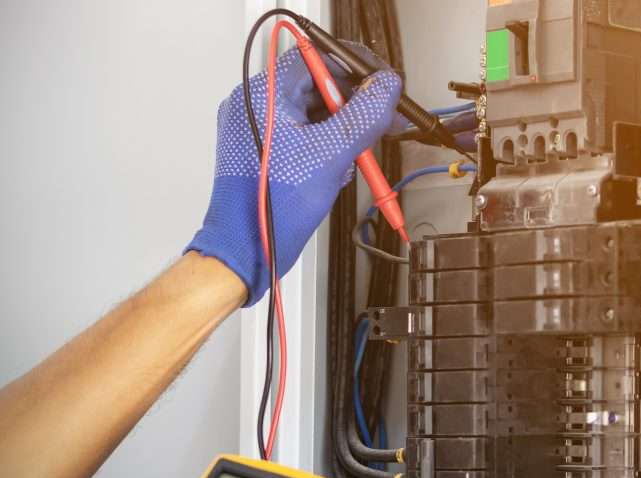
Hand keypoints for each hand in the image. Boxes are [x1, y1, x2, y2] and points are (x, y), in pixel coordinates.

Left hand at [186, 47, 401, 305]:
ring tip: (354, 158)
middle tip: (381, 123)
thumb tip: (387, 86)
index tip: (382, 85)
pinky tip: (335, 170)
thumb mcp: (331, 156)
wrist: (246, 250)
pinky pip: (303, 135)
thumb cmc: (274, 207)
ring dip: (341, 131)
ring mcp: (257, 129)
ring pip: (312, 113)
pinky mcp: (263, 151)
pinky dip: (325, 147)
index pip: (315, 57)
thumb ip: (364, 116)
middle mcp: (256, 105)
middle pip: (316, 86)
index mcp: (264, 95)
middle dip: (352, 106)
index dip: (354, 67)